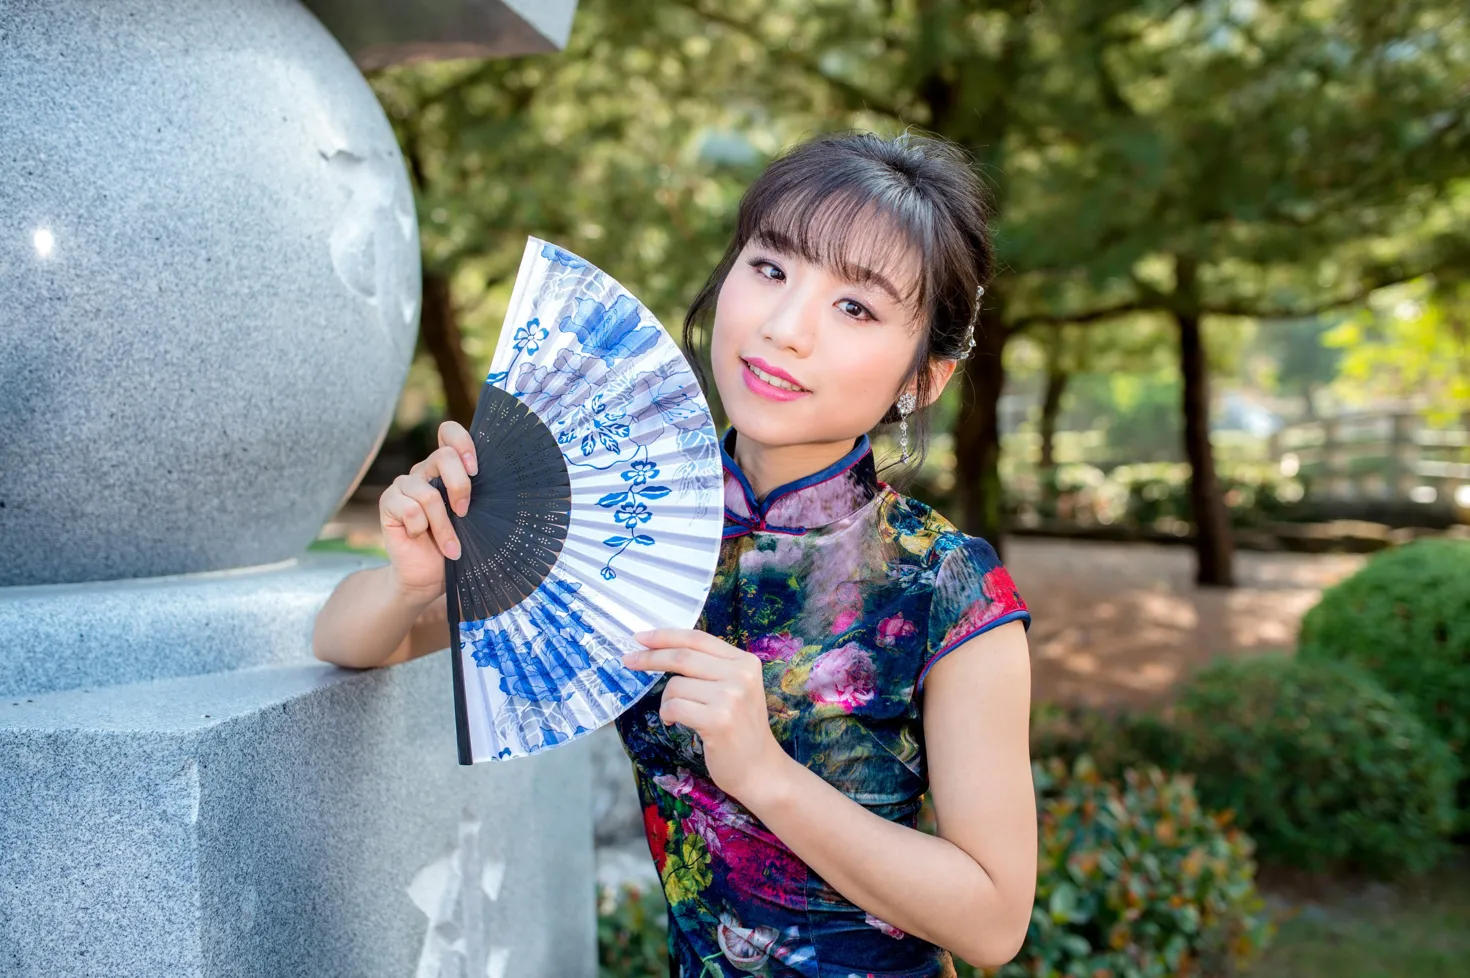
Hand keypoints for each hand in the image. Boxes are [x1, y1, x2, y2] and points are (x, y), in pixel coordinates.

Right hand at [378, 420, 478, 597]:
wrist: (427, 576)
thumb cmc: (455, 544)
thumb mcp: (472, 518)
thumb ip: (475, 495)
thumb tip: (496, 483)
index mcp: (446, 468)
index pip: (449, 433)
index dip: (463, 443)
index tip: (475, 470)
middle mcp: (424, 471)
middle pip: (443, 457)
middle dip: (460, 487)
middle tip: (465, 513)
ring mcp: (404, 486)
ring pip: (428, 493)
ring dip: (443, 526)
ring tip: (450, 546)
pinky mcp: (389, 502)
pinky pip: (409, 509)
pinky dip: (419, 528)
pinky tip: (418, 537)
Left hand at [623, 628, 791, 804]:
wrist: (759, 769)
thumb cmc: (739, 729)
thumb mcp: (735, 688)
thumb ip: (710, 667)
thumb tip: (663, 649)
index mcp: (745, 661)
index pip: (697, 638)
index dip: (665, 636)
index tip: (640, 638)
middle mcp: (741, 675)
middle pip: (682, 656)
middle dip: (650, 658)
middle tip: (628, 661)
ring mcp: (731, 697)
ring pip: (675, 685)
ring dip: (665, 700)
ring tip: (674, 713)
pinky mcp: (718, 720)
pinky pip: (674, 707)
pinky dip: (666, 714)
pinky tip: (673, 722)